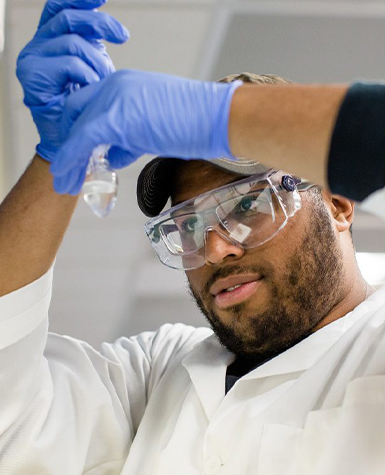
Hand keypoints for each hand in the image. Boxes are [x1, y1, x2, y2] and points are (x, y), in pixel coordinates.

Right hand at [16, 0, 128, 161]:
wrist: (68, 139)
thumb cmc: (82, 105)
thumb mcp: (92, 69)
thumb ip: (94, 47)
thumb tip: (115, 28)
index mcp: (50, 40)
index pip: (60, 7)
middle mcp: (37, 45)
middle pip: (68, 19)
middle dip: (100, 24)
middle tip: (123, 36)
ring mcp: (32, 59)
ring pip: (72, 43)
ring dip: (97, 62)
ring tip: (104, 80)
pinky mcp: (32, 76)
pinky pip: (69, 64)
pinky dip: (87, 75)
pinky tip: (91, 88)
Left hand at [51, 70, 241, 193]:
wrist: (217, 118)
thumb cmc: (195, 123)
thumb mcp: (153, 128)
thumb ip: (129, 138)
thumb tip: (112, 155)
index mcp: (123, 84)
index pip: (87, 105)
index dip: (77, 131)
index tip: (76, 154)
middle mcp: (114, 85)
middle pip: (73, 113)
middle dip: (67, 144)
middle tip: (66, 170)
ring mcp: (114, 98)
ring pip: (75, 128)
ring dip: (68, 159)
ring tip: (66, 183)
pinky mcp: (117, 117)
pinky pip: (83, 139)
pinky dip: (71, 159)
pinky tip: (68, 177)